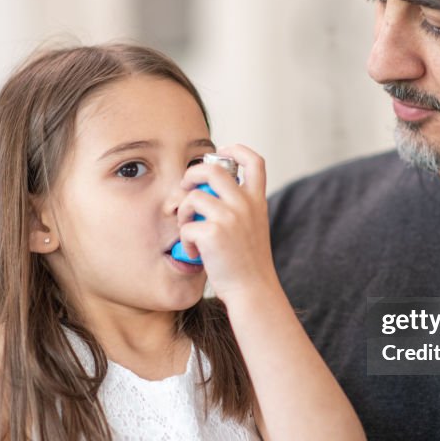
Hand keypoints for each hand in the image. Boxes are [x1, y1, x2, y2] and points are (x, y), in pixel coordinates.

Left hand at [177, 144, 279, 302]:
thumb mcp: (253, 228)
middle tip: (186, 188)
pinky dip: (184, 241)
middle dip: (191, 174)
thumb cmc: (248, 264)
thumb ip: (238, 208)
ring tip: (188, 230)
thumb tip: (205, 193)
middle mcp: (245, 204)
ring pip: (192, 197)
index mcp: (257, 201)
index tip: (222, 152)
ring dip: (183, 212)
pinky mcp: (213, 233)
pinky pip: (185, 226)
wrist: (253, 290)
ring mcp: (230, 217)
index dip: (236, 149)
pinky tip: (193, 254)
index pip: (254, 161)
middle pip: (212, 169)